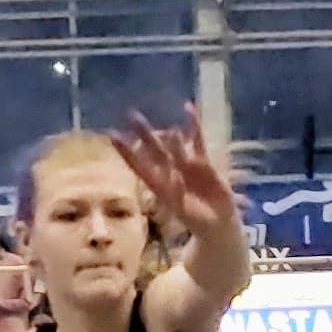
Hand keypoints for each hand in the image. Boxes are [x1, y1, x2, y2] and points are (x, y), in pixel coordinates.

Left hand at [111, 106, 236, 242]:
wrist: (218, 223)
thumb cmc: (198, 222)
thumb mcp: (186, 212)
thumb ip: (178, 195)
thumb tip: (173, 176)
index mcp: (160, 186)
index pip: (140, 166)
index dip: (127, 153)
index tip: (113, 136)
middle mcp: (170, 172)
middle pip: (154, 150)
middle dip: (144, 134)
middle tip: (133, 114)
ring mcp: (185, 166)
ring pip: (173, 143)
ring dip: (165, 130)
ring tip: (162, 113)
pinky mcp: (202, 162)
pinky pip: (197, 140)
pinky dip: (194, 125)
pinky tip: (189, 108)